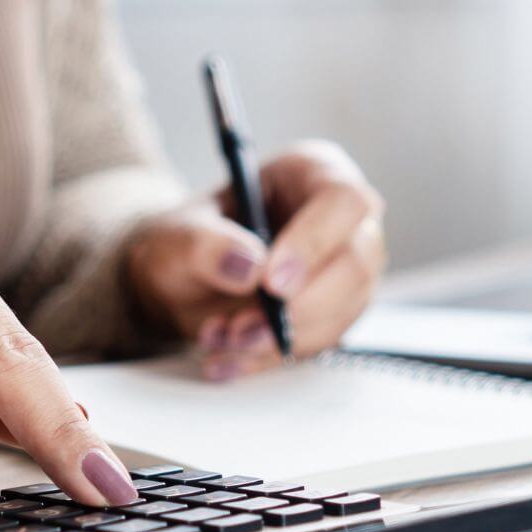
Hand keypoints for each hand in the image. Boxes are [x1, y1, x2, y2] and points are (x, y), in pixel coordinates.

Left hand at [125, 140, 384, 378]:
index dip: (313, 244)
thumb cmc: (186, 242)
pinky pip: (322, 342)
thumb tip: (249, 267)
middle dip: (299, 306)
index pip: (342, 201)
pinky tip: (229, 358)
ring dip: (282, 337)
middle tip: (241, 327)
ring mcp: (347, 270)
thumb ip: (204, 244)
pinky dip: (272, 357)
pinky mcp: (336, 313)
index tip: (271, 284)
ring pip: (344, 310)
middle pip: (356, 263)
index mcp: (311, 173)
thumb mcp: (175, 236)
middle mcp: (342, 221)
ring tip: (223, 339)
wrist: (179, 281)